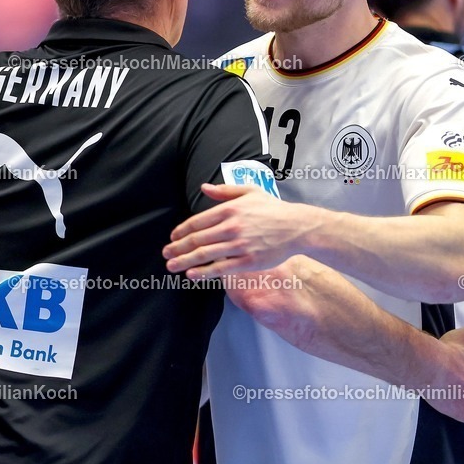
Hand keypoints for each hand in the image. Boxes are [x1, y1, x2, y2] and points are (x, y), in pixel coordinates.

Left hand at [164, 184, 315, 277]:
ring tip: (172, 266)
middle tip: (166, 253)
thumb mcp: (250, 192)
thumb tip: (204, 187)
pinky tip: (192, 275)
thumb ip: (225, 191)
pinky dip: (204, 272)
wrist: (297, 227)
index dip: (181, 231)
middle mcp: (231, 227)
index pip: (197, 222)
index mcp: (230, 209)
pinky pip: (221, 268)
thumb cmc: (274, 209)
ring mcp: (239, 245)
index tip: (173, 238)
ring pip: (205, 254)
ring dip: (184, 261)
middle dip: (177, 248)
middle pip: (197, 239)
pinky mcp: (248, 261)